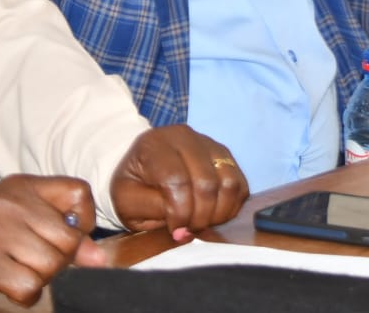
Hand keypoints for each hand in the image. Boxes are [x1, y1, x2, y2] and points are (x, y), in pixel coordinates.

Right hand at [0, 175, 104, 305]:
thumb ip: (69, 231)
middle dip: (61, 257)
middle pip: (68, 239)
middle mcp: (8, 204)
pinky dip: (27, 292)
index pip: (79, 193)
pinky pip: (28, 286)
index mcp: (24, 186)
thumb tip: (98, 259)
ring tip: (24, 268)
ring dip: (43, 276)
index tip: (65, 231)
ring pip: (50, 265)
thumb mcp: (31, 216)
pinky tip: (13, 282)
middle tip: (39, 258)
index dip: (82, 221)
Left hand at [109, 125, 247, 237]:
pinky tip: (212, 213)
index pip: (178, 181)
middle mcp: (184, 137)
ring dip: (218, 212)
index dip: (180, 213)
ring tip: (201, 222)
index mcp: (154, 145)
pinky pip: (239, 184)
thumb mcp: (128, 201)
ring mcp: (208, 143)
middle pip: (206, 183)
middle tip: (189, 229)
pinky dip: (231, 206)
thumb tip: (184, 229)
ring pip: (229, 182)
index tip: (176, 231)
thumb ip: (155, 211)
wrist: (141, 168)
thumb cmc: (132, 186)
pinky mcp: (225, 155)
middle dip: (200, 216)